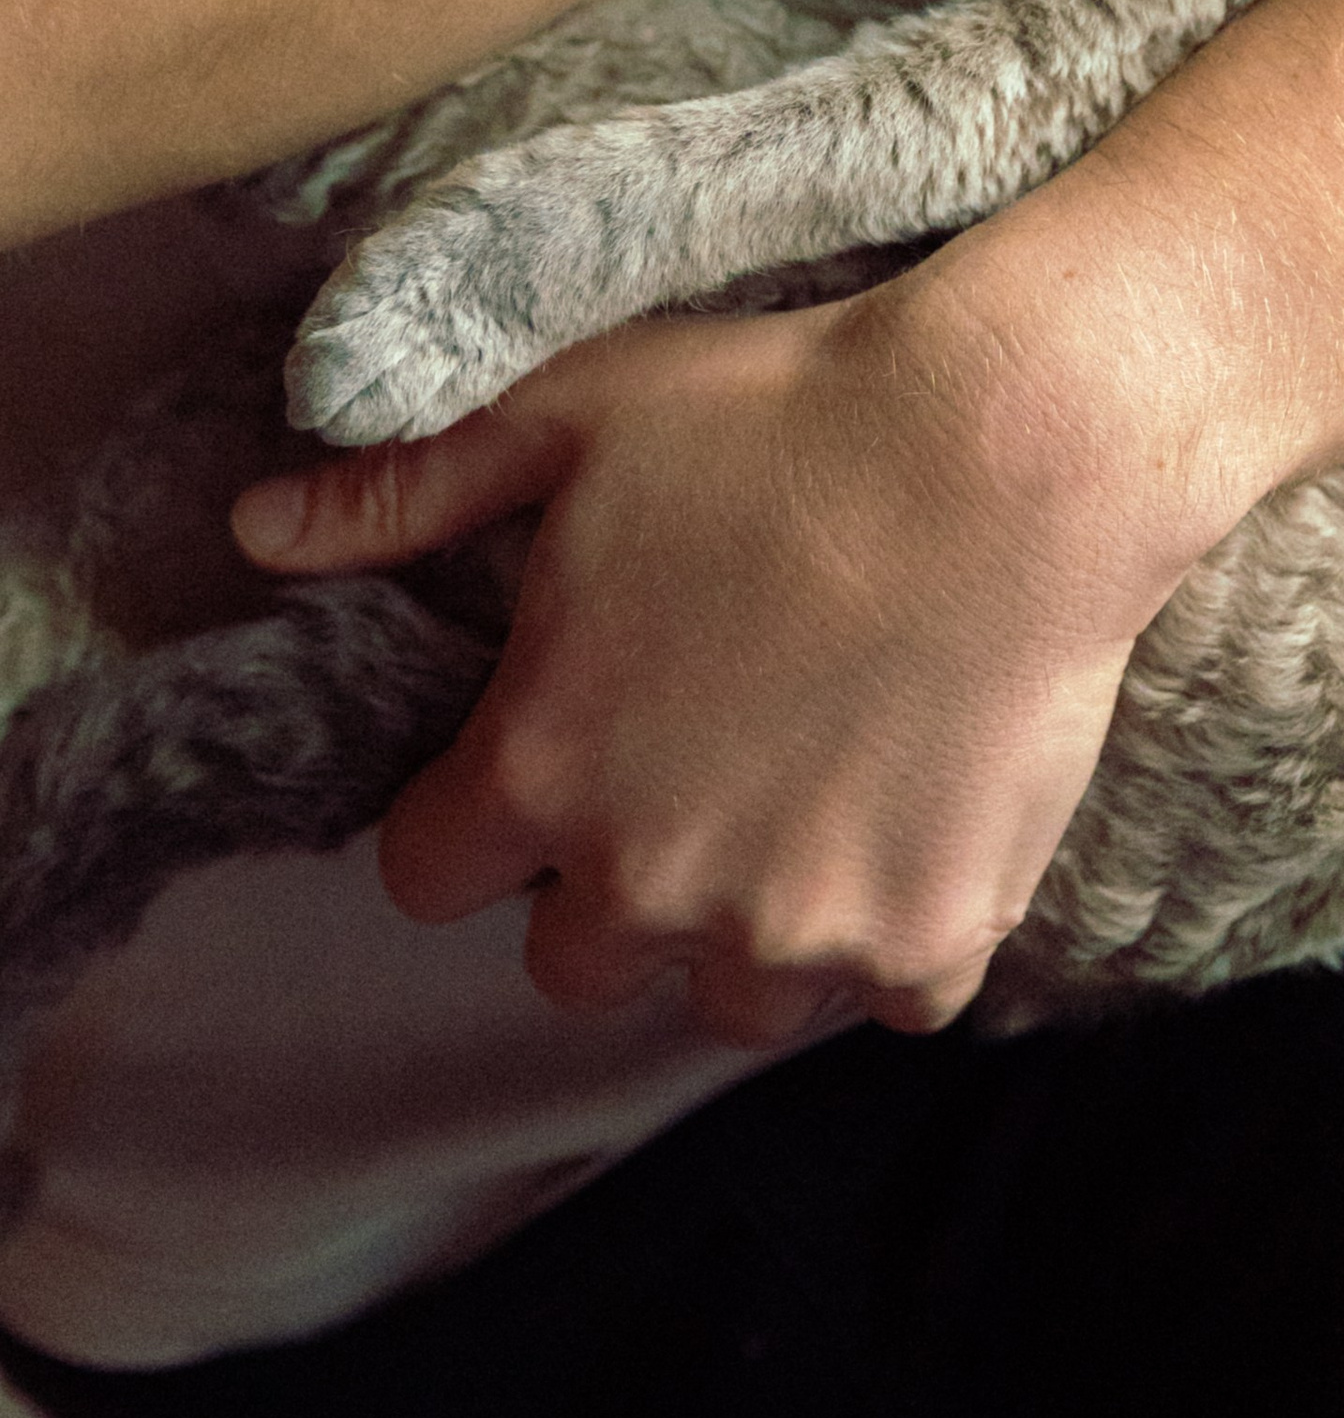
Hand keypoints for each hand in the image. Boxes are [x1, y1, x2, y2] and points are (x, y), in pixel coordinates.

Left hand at [231, 262, 1229, 1045]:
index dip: (478, 812)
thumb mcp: (568, 417)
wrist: (1016, 448)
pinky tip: (913, 824)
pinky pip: (890, 999)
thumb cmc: (782, 416)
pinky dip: (898, 937)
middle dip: (613, 884)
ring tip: (801, 807)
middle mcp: (654, 882)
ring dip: (748, 929)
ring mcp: (800, 925)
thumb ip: (403, 492)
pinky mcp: (933, 932)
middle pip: (575, 963)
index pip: (430, 876)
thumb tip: (254, 530)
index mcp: (541, 772)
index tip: (542, 749)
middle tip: (689, 770)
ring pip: (731, 1001)